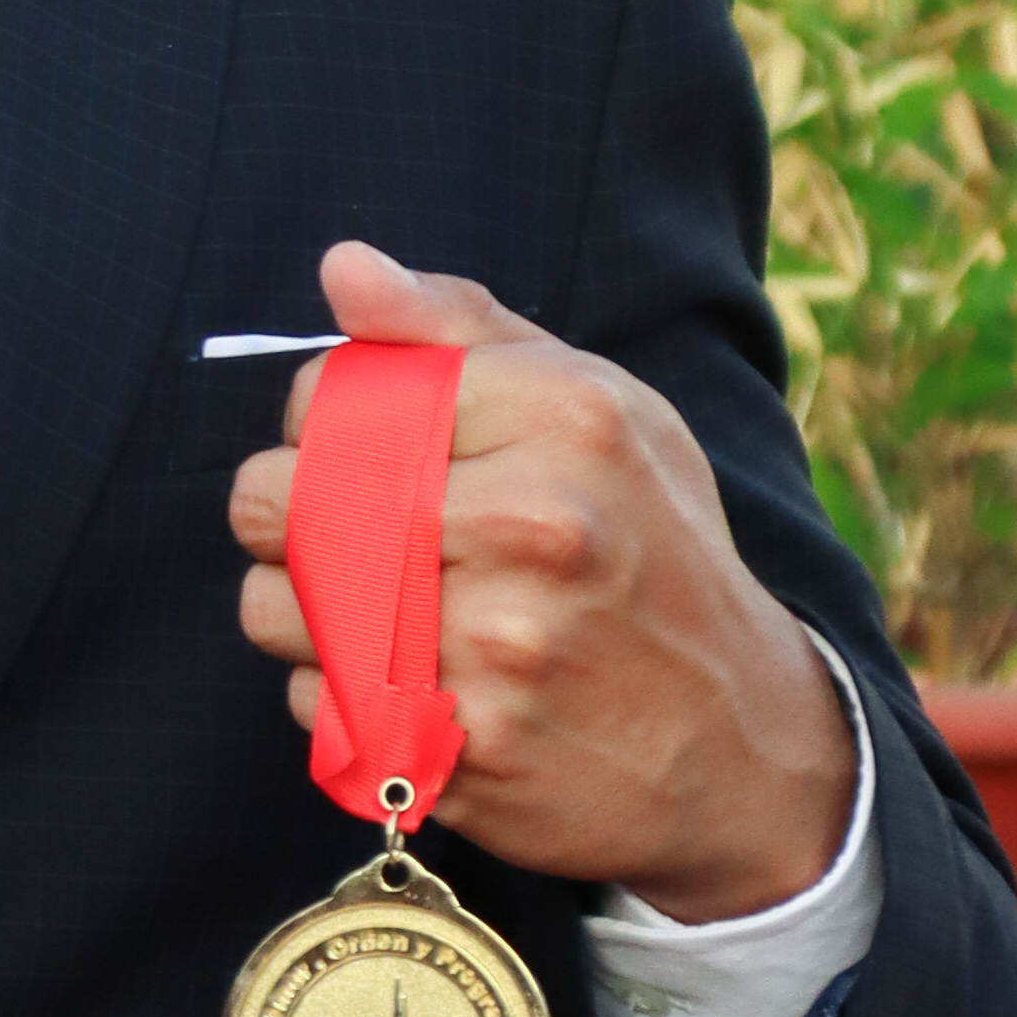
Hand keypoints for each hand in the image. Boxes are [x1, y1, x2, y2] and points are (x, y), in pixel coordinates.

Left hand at [229, 240, 853, 918]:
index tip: (366, 455)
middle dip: (287, 519)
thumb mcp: (595, 410)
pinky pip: (315, 703)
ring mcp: (499, 645)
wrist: (740, 736)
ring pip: (276, 609)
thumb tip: (341, 268)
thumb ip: (458, 329)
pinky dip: (343, 698)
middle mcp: (534, 523)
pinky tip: (421, 686)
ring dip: (304, 614)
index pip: (329, 397)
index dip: (319, 427)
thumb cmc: (646, 548)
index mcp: (565, 415)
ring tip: (387, 614)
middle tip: (348, 537)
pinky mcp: (464, 748)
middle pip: (279, 501)